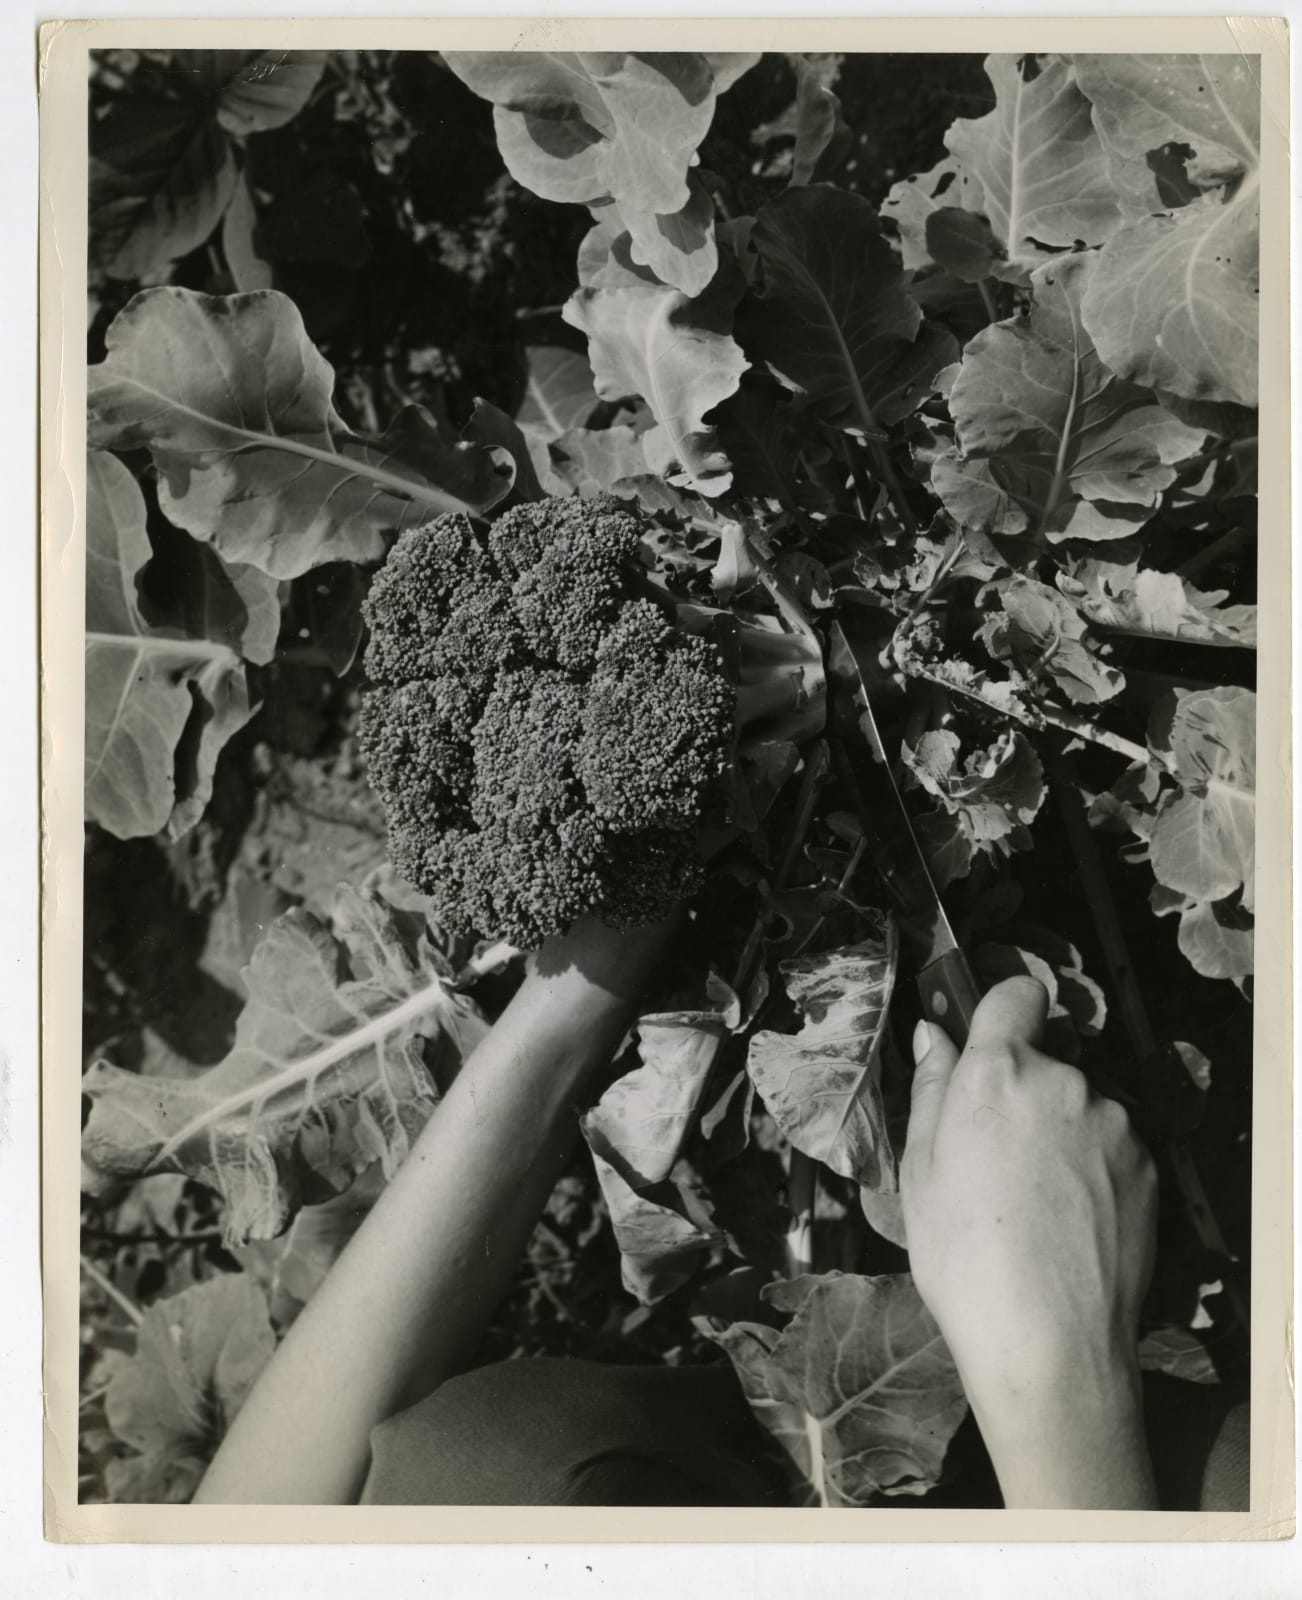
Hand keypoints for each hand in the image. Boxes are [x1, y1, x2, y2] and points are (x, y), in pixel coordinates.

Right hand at [900, 976, 1158, 1508]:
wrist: (1049, 1341)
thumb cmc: (963, 1258)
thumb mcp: (919, 1171)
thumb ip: (932, 1088)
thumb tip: (932, 1035)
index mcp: (996, 1073)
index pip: (1015, 994)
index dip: (1001, 1010)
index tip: (989, 1040)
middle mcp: (1063, 1081)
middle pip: (1044, 1059)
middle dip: (1022, 1090)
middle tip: (995, 1155)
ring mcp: (1112, 1122)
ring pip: (1078, 1104)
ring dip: (1060, 1128)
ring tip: (1034, 1197)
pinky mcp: (1146, 1162)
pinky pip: (1110, 1142)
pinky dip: (1092, 1164)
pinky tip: (1070, 1216)